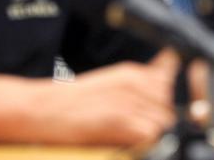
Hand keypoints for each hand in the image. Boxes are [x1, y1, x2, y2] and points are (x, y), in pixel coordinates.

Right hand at [33, 51, 178, 145]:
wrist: (41, 109)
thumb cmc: (71, 101)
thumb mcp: (110, 83)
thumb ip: (142, 81)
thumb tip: (169, 71)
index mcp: (131, 72)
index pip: (171, 82)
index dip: (167, 99)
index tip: (155, 108)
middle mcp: (134, 83)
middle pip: (170, 104)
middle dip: (160, 117)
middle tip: (133, 125)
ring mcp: (129, 101)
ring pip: (164, 121)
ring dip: (152, 131)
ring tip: (125, 133)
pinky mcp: (121, 120)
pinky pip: (151, 134)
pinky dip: (143, 141)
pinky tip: (123, 140)